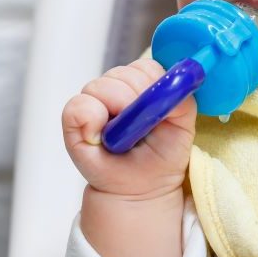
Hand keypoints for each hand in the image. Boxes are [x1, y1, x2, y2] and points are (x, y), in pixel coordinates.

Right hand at [62, 57, 197, 201]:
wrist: (141, 188)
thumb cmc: (160, 157)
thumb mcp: (182, 129)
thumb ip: (182, 102)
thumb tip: (174, 82)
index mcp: (144, 85)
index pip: (145, 68)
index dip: (152, 84)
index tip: (157, 106)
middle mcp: (118, 87)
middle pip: (123, 74)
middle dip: (134, 99)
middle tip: (138, 127)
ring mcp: (95, 101)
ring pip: (100, 86)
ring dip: (113, 110)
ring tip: (120, 136)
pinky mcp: (75, 117)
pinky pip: (77, 105)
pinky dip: (89, 119)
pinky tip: (98, 136)